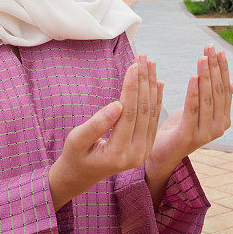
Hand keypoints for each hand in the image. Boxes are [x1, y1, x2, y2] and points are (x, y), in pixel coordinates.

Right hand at [53, 54, 163, 197]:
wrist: (81, 175)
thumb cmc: (75, 154)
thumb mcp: (78, 139)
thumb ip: (97, 124)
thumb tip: (117, 104)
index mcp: (118, 154)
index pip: (129, 114)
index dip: (132, 88)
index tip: (133, 65)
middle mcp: (136, 155)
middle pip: (143, 112)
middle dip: (144, 82)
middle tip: (143, 58)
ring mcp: (143, 153)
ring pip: (151, 114)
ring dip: (151, 87)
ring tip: (150, 63)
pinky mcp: (146, 147)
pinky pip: (153, 120)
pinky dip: (156, 99)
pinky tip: (158, 83)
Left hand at [145, 43, 232, 171]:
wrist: (161, 154)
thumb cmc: (179, 128)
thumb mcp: (199, 110)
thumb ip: (215, 98)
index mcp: (223, 119)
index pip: (225, 89)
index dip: (222, 69)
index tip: (218, 50)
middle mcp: (218, 127)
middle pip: (217, 91)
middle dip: (214, 67)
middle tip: (209, 47)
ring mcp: (205, 134)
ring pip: (207, 99)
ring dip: (205, 76)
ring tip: (202, 58)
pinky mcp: (189, 136)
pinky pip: (192, 110)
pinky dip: (193, 93)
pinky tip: (193, 77)